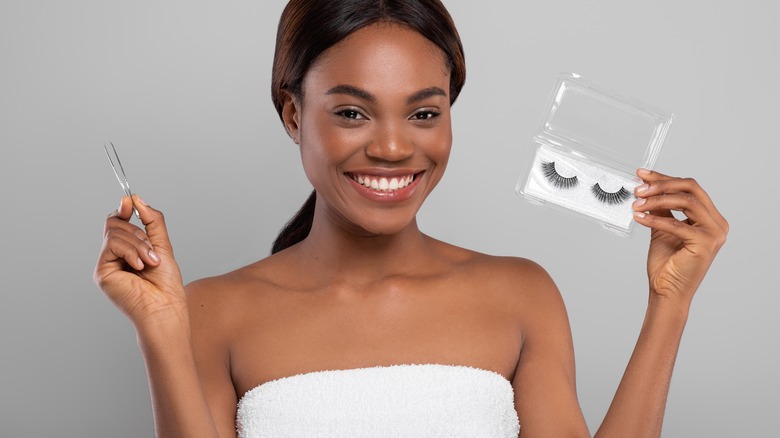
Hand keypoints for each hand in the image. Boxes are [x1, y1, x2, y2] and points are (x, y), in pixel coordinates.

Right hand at [93, 195, 185, 327]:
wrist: (165, 307)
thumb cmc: (166, 285)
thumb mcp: (162, 245)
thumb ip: (151, 221)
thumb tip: (136, 199)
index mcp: (128, 250)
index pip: (118, 222)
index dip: (123, 209)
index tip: (129, 201)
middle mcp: (114, 256)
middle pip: (114, 224)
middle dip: (138, 232)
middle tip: (152, 251)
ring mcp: (107, 264)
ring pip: (114, 233)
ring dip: (139, 244)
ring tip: (150, 262)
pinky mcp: (102, 271)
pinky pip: (112, 245)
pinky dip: (131, 251)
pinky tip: (140, 266)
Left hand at [632, 169, 727, 304]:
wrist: (666, 291)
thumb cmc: (666, 263)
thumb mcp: (662, 228)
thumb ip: (662, 208)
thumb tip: (648, 186)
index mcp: (710, 218)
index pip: (689, 188)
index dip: (664, 178)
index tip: (642, 174)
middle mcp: (717, 223)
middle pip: (690, 189)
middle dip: (661, 185)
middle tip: (638, 189)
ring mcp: (715, 233)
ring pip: (686, 201)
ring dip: (657, 200)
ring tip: (636, 204)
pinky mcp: (705, 243)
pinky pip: (676, 223)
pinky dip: (654, 218)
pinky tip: (638, 217)